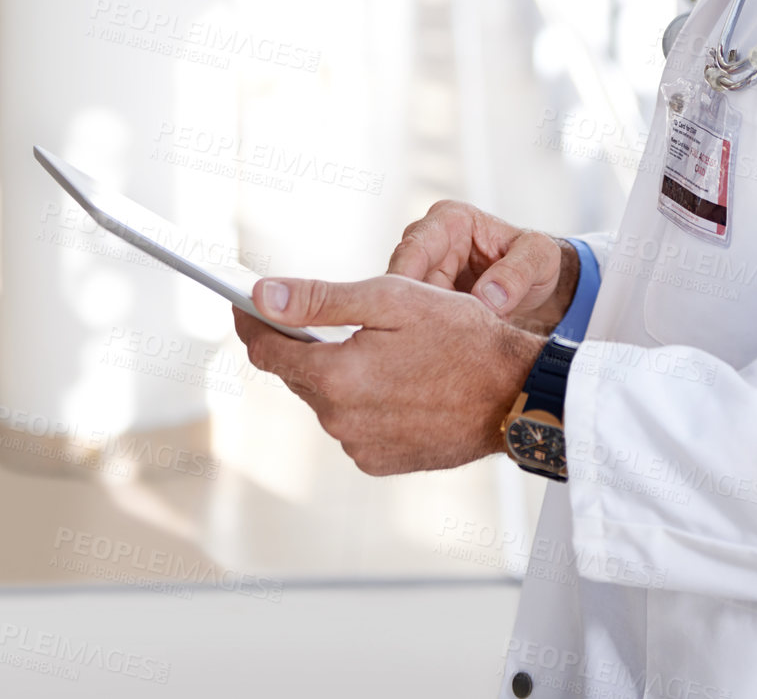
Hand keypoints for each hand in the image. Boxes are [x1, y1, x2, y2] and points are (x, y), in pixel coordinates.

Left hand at [231, 275, 544, 474]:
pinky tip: (395, 380)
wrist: (516, 393)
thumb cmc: (463, 337)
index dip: (250, 321)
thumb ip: (321, 298)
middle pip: (298, 374)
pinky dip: (361, 400)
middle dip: (301, 343)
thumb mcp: (393, 299)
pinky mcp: (382, 461)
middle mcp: (341, 420)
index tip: (240, 302)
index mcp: (338, 376)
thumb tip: (262, 295)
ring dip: (337, 372)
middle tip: (319, 315)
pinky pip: (353, 424)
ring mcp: (361, 447)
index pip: (268, 349)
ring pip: (327, 399)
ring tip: (378, 347)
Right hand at [387, 200, 579, 332]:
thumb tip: (487, 298)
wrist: (536, 283)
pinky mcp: (424, 298)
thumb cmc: (535, 260)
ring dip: (422, 327)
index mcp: (450, 219)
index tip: (410, 312)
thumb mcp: (540, 258)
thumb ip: (517, 273)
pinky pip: (416, 318)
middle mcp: (428, 242)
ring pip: (405, 303)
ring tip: (445, 351)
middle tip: (433, 344)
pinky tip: (443, 355)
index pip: (414, 248)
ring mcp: (423, 271)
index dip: (405, 281)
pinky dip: (428, 335)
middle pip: (401, 279)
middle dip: (414, 311)